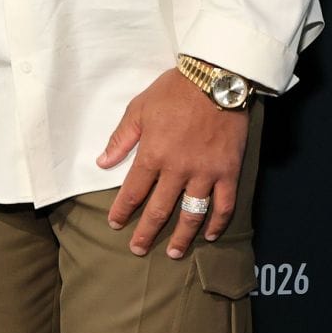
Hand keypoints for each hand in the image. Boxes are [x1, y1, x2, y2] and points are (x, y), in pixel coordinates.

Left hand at [97, 68, 248, 258]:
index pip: (133, 191)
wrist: (216, 79)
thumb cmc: (173, 91)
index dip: (123, 210)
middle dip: (146, 232)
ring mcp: (206, 173)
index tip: (115, 224)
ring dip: (181, 237)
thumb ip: (121, 139)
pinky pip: (224, 205)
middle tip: (137, 249)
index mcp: (153, 154)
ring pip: (191, 214)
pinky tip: (208, 235)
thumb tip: (102, 162)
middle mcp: (178, 169)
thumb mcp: (139, 109)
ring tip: (172, 253)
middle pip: (159, 209)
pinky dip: (217, 223)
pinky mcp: (228, 171)